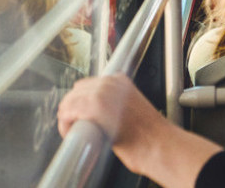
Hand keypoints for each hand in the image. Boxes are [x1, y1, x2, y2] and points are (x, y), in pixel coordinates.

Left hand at [58, 73, 220, 183]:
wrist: (159, 144)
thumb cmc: (148, 132)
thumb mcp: (131, 107)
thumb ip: (114, 103)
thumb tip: (97, 111)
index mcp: (120, 80)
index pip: (87, 84)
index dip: (79, 100)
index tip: (79, 113)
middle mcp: (110, 83)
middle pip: (77, 90)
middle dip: (72, 106)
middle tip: (74, 123)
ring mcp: (102, 94)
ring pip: (70, 100)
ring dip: (67, 114)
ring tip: (72, 129)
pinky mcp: (95, 108)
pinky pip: (69, 111)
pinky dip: (65, 122)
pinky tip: (70, 131)